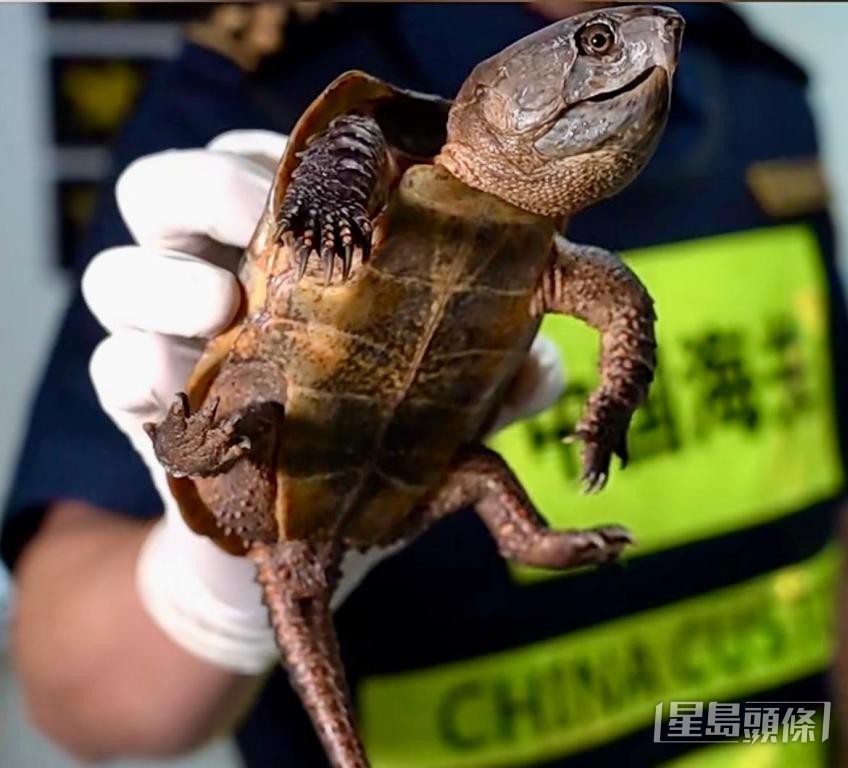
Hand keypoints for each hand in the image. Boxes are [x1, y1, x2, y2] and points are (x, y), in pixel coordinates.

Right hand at [82, 130, 564, 671]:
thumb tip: (543, 365)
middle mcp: (210, 271)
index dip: (282, 158)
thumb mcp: (442, 404)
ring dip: (163, 283)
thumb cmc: (378, 441)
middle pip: (162, 189)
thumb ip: (490, 379)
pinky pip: (109, 370)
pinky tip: (186, 386)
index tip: (336, 185)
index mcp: (281, 249)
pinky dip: (139, 369)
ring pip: (117, 274)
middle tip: (257, 222)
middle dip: (203, 191)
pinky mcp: (139, 403)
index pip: (258, 162)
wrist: (312, 539)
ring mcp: (164, 337)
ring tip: (223, 312)